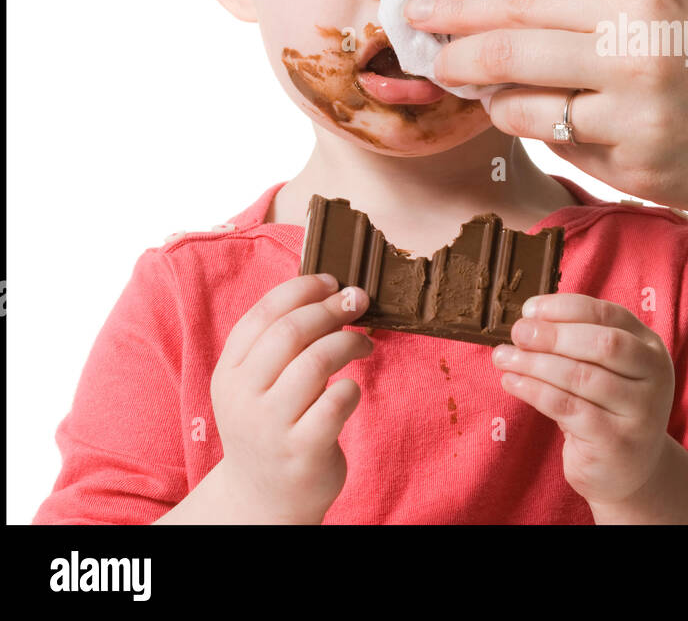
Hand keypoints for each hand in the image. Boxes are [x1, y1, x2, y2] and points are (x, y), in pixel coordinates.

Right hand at [209, 273, 373, 522]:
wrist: (263, 499)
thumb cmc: (271, 426)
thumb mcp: (257, 383)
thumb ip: (279, 341)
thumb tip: (328, 287)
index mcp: (229, 372)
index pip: (262, 314)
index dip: (302, 289)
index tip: (331, 282)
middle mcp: (243, 397)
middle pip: (290, 332)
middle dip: (331, 309)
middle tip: (358, 302)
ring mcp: (271, 426)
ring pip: (316, 361)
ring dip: (349, 343)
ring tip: (364, 346)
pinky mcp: (302, 451)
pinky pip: (336, 402)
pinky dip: (352, 388)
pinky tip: (351, 391)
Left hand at [405, 0, 687, 220]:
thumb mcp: (680, 8)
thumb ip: (600, 14)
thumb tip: (514, 24)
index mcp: (642, 2)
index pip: (520, 2)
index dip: (457, 9)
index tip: (420, 10)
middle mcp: (631, 58)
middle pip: (502, 56)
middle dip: (452, 59)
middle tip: (431, 59)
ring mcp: (634, 123)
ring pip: (524, 112)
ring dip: (500, 103)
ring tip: (503, 94)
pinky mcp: (639, 174)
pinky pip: (567, 150)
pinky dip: (554, 134)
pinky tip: (569, 123)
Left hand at [491, 293, 674, 507]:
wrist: (628, 472)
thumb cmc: (606, 410)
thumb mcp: (603, 372)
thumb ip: (578, 344)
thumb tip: (528, 321)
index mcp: (651, 348)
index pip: (609, 315)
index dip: (567, 308)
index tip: (531, 308)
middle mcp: (655, 376)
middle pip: (602, 344)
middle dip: (553, 334)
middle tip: (517, 332)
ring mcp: (640, 411)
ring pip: (581, 376)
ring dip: (536, 363)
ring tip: (504, 357)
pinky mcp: (616, 441)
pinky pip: (567, 407)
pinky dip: (534, 391)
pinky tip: (511, 382)